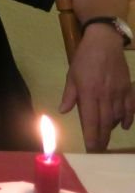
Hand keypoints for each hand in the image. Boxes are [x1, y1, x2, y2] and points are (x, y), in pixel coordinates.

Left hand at [59, 25, 134, 150]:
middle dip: (102, 138)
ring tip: (106, 137)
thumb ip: (70, 95)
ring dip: (112, 129)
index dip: (91, 136)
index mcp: (89, 92)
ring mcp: (119, 92)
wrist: (104, 43)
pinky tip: (124, 126)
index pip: (91, 120)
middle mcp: (105, 95)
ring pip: (118, 117)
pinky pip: (130, 108)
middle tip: (99, 149)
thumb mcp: (72, 75)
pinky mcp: (128, 88)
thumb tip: (64, 111)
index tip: (91, 149)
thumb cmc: (84, 59)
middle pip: (105, 122)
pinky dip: (128, 118)